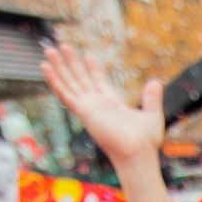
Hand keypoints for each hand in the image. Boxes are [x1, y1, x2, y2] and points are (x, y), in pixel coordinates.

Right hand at [41, 44, 165, 167]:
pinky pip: (65, 93)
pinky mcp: (83, 112)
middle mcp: (97, 105)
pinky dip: (54, 80)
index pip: (99, 83)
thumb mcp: (152, 115)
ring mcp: (89, 108)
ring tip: (50, 51)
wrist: (137, 154)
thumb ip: (152, 98)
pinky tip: (46, 67)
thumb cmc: (145, 141)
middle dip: (72, 63)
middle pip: (81, 79)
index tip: (88, 56)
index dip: (93, 69)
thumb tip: (155, 82)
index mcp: (112, 104)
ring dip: (59, 67)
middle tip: (63, 47)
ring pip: (69, 83)